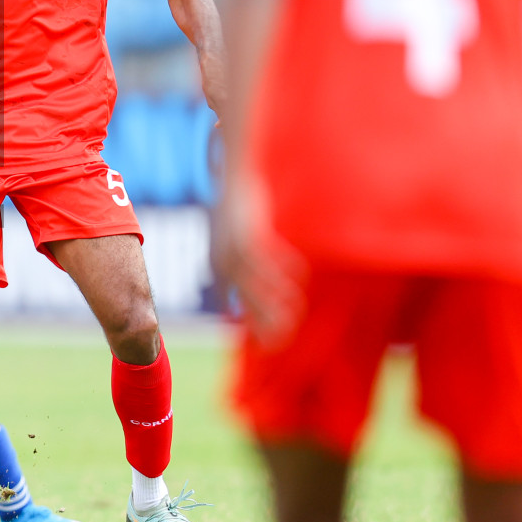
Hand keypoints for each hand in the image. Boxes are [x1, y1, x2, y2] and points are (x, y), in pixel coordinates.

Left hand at [211, 176, 305, 345]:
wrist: (234, 176)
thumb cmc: (240, 212)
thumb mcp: (236, 241)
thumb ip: (247, 266)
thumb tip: (262, 288)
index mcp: (220, 265)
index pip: (231, 302)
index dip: (249, 323)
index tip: (266, 344)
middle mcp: (224, 260)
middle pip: (246, 299)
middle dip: (265, 321)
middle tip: (284, 341)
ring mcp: (235, 246)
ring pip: (258, 280)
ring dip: (280, 297)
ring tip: (298, 313)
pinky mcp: (249, 230)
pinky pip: (269, 254)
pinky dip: (286, 266)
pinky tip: (302, 276)